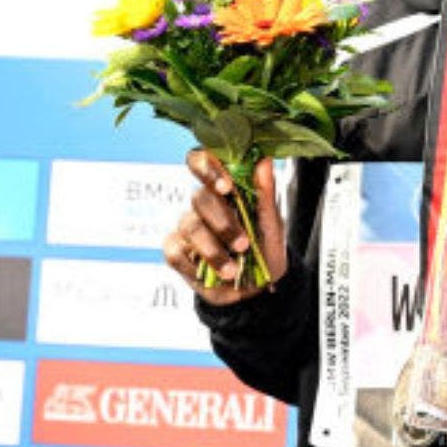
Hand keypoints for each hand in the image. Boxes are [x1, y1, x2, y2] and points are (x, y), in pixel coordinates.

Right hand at [161, 151, 285, 303]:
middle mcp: (202, 205)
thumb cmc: (264, 247)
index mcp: (223, 190)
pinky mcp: (176, 251)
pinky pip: (175, 252)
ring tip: (233, 270)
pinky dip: (195, 265)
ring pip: (190, 228)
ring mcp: (186, 227)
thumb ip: (265, 192)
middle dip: (223, 223)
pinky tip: (212, 274)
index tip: (226, 187)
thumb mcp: (271, 222)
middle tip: (243, 245)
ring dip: (213, 250)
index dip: (208, 169)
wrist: (259, 286)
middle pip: (199, 199)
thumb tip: (263, 160)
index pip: (201, 163)